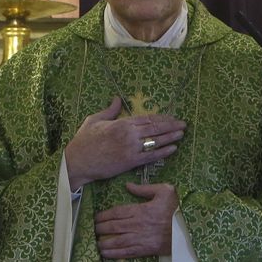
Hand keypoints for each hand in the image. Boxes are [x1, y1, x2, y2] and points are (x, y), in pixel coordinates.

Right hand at [64, 97, 184, 189]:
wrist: (78, 162)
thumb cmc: (84, 141)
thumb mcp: (94, 119)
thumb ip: (110, 110)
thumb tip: (118, 99)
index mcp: (122, 123)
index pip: (147, 118)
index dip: (161, 117)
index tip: (171, 117)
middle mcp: (129, 134)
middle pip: (155, 128)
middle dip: (171, 125)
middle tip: (183, 124)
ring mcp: (131, 148)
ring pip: (156, 141)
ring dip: (171, 137)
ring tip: (182, 134)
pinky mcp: (130, 162)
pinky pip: (151, 157)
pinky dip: (163, 152)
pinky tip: (173, 149)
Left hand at [94, 182, 176, 259]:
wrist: (189, 228)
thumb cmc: (177, 208)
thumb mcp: (164, 191)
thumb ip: (144, 188)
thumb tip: (128, 185)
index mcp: (141, 209)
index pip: (117, 212)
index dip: (104, 215)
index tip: (96, 218)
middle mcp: (138, 224)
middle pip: (114, 227)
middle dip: (100, 229)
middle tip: (92, 230)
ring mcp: (141, 238)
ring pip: (117, 241)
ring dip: (104, 243)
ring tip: (96, 243)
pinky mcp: (145, 249)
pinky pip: (126, 252)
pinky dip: (114, 254)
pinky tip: (105, 254)